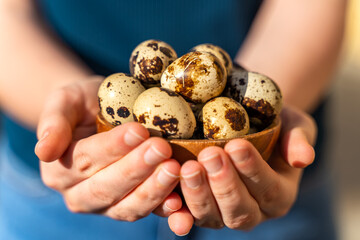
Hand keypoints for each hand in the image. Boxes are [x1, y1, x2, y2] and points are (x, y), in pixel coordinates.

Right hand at [35, 77, 182, 221]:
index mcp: (59, 168)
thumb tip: (44, 151)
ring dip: (153, 190)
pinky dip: (163, 209)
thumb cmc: (82, 106)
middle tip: (162, 148)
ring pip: (127, 205)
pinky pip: (146, 212)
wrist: (97, 116)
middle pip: (107, 186)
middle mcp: (78, 193)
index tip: (139, 131)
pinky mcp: (127, 207)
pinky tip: (179, 201)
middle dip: (136, 168)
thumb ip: (53, 123)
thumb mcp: (64, 102)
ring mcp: (105, 205)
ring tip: (174, 169)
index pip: (86, 159)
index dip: (113, 147)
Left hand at [168, 105, 316, 233]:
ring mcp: (223, 213)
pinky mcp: (199, 208)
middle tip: (210, 155)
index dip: (253, 170)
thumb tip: (303, 160)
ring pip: (212, 216)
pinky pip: (187, 215)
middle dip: (224, 183)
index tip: (237, 146)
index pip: (269, 189)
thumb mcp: (294, 125)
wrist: (246, 126)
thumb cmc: (272, 125)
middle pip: (240, 210)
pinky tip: (168, 196)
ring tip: (188, 167)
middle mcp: (253, 210)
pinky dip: (177, 210)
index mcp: (278, 195)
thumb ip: (300, 140)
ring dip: (199, 194)